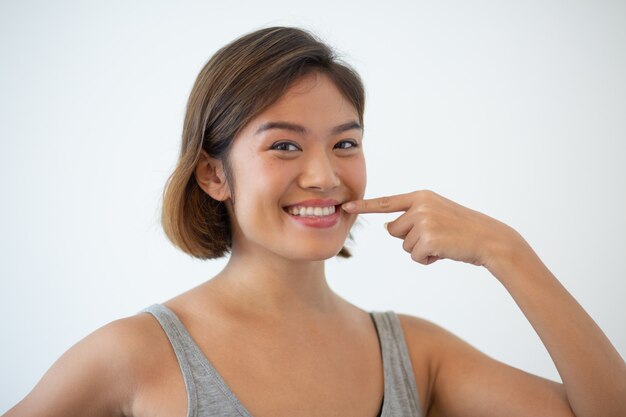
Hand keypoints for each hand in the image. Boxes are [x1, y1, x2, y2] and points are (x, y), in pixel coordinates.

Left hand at [342, 190, 526, 271]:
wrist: (489, 239)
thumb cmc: (462, 230)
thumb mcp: (436, 214)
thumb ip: (411, 216)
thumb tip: (387, 226)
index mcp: (421, 196)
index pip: (387, 202)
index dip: (365, 206)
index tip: (346, 206)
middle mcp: (420, 205)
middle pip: (393, 230)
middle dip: (409, 239)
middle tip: (435, 237)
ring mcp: (424, 221)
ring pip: (404, 245)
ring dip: (420, 250)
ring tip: (443, 243)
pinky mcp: (429, 238)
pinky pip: (415, 257)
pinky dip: (427, 260)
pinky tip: (444, 252)